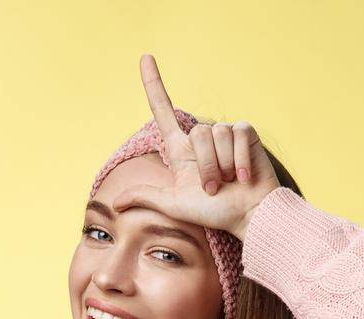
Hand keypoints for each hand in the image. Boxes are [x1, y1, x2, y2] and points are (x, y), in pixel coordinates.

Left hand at [108, 54, 281, 240]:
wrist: (247, 216)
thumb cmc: (213, 212)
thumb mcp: (174, 205)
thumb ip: (146, 196)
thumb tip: (116, 203)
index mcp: (181, 150)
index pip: (162, 112)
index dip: (153, 84)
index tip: (145, 57)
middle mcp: (202, 139)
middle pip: (198, 134)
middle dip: (207, 166)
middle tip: (214, 188)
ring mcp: (225, 135)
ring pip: (217, 134)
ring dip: (223, 165)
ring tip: (230, 182)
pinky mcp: (245, 134)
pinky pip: (237, 134)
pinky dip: (240, 159)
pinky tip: (245, 176)